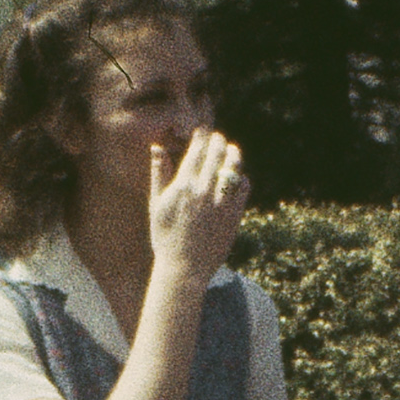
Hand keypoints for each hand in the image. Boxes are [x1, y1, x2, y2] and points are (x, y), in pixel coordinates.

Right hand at [146, 126, 250, 302]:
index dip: (202, 135)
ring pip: (234, 166)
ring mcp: (221, 202)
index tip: (203, 131)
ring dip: (233, 154)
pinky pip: (243, 187)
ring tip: (231, 151)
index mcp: (183, 185)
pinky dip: (241, 178)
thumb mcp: (156, 205)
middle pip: (217, 152)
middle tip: (217, 138)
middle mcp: (203, 190)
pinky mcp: (234, 214)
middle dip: (218, 140)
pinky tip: (236, 178)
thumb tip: (157, 147)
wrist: (184, 268)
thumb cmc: (165, 237)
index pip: (197, 148)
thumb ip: (159, 173)